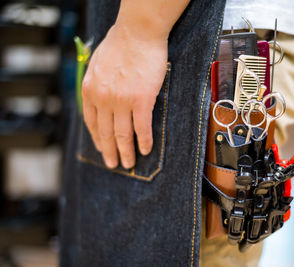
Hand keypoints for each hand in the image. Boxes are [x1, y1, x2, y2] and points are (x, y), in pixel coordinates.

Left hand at [81, 24, 167, 168]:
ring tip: (129, 163)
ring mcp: (121, 101)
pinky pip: (142, 127)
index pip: (91, 122)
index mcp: (90, 90)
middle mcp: (103, 99)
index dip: (97, 139)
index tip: (102, 148)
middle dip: (110, 152)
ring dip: (126, 152)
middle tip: (114, 164)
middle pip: (106, 133)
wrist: (138, 33)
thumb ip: (95, 83)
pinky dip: (144, 141)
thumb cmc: (120, 44)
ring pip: (123, 134)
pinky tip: (146, 149)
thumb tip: (98, 97)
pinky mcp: (141, 100)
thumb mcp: (96, 63)